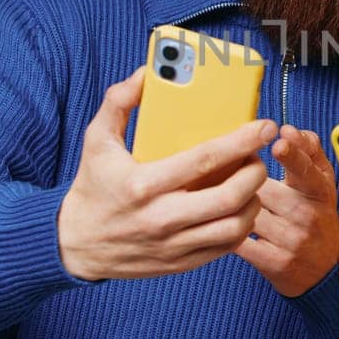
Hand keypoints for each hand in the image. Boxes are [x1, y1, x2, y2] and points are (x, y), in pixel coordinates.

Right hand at [57, 68, 276, 280]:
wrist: (75, 245)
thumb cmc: (92, 188)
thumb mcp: (96, 141)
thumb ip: (118, 103)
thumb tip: (145, 74)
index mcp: (143, 184)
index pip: (206, 159)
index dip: (242, 140)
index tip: (263, 126)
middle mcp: (161, 218)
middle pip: (230, 196)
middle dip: (255, 172)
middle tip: (256, 157)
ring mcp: (173, 244)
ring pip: (234, 226)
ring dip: (253, 201)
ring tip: (251, 183)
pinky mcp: (180, 263)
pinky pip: (225, 247)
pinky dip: (241, 226)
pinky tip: (239, 208)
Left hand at [234, 125, 338, 296]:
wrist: (325, 274)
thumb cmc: (318, 220)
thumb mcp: (323, 185)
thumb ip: (311, 153)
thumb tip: (293, 130)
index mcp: (320, 192)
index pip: (306, 169)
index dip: (292, 154)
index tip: (279, 141)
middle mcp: (309, 215)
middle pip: (264, 189)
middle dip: (250, 187)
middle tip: (250, 191)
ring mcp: (293, 241)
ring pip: (249, 213)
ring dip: (240, 210)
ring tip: (244, 211)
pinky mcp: (276, 263)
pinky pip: (241, 241)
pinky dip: (232, 234)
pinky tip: (234, 230)